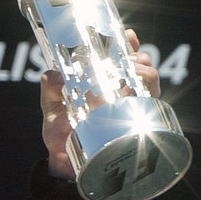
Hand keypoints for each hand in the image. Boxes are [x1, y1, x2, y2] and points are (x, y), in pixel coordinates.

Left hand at [40, 29, 161, 180]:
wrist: (65, 163)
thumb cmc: (59, 133)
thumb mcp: (51, 107)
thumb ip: (50, 88)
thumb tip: (52, 74)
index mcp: (100, 80)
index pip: (119, 56)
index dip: (127, 43)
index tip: (128, 36)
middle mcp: (118, 90)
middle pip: (139, 65)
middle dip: (140, 55)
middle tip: (132, 55)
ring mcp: (129, 105)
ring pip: (149, 80)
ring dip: (145, 71)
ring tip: (135, 69)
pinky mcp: (135, 122)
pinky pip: (150, 103)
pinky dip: (148, 91)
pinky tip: (137, 89)